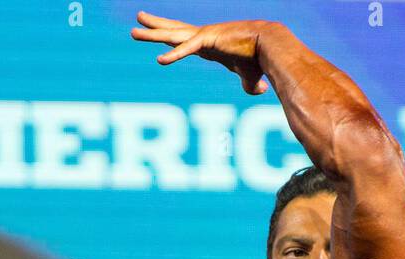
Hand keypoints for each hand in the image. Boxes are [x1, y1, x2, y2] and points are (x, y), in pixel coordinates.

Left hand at [132, 13, 275, 94]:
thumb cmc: (260, 60)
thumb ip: (250, 85)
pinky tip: (160, 61)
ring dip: (152, 34)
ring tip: (133, 32)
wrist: (270, 47)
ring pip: (173, 35)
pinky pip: (187, 49)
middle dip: (154, 27)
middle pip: (173, 31)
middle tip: (137, 21)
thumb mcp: (250, 76)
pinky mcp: (209, 40)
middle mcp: (203, 36)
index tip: (158, 34)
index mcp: (209, 44)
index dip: (170, 38)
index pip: (184, 39)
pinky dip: (174, 55)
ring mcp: (204, 36)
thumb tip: (259, 91)